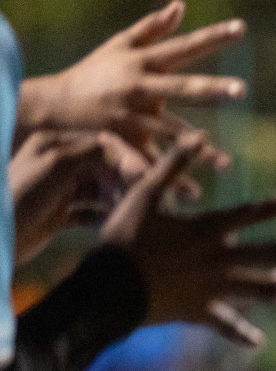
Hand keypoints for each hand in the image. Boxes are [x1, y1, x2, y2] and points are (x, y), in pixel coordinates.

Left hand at [9, 130, 217, 263]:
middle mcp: (60, 163)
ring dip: (126, 201)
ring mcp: (60, 189)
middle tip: (161, 198)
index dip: (132, 159)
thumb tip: (125, 147)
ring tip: (150, 214)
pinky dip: (110, 217)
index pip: (105, 144)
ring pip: (105, 191)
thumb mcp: (55, 166)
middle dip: (134, 182)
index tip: (152, 177)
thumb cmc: (19, 198)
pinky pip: (94, 212)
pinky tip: (124, 226)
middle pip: (109, 168)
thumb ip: (91, 152)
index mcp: (56, 144)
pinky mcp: (60, 214)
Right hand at [17, 0, 245, 159]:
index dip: (212, 36)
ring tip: (226, 164)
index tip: (242, 27)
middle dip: (211, 88)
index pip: (184, 46)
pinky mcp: (123, 141)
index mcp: (144, 62)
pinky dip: (170, 178)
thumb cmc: (94, 71)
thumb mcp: (119, 46)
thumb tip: (181, 6)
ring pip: (170, 132)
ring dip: (198, 148)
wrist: (54, 103)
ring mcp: (131, 116)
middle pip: (181, 87)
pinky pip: (150, 162)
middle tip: (242, 89)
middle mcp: (140, 87)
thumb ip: (152, 28)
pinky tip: (194, 194)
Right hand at [99, 130, 275, 346]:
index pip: (254, 214)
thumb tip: (198, 136)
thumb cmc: (123, 237)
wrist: (104, 290)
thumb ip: (173, 165)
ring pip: (266, 290)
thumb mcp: (145, 193)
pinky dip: (240, 333)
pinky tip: (259, 341)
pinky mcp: (200, 312)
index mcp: (209, 230)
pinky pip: (225, 324)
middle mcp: (220, 260)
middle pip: (273, 253)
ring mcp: (214, 289)